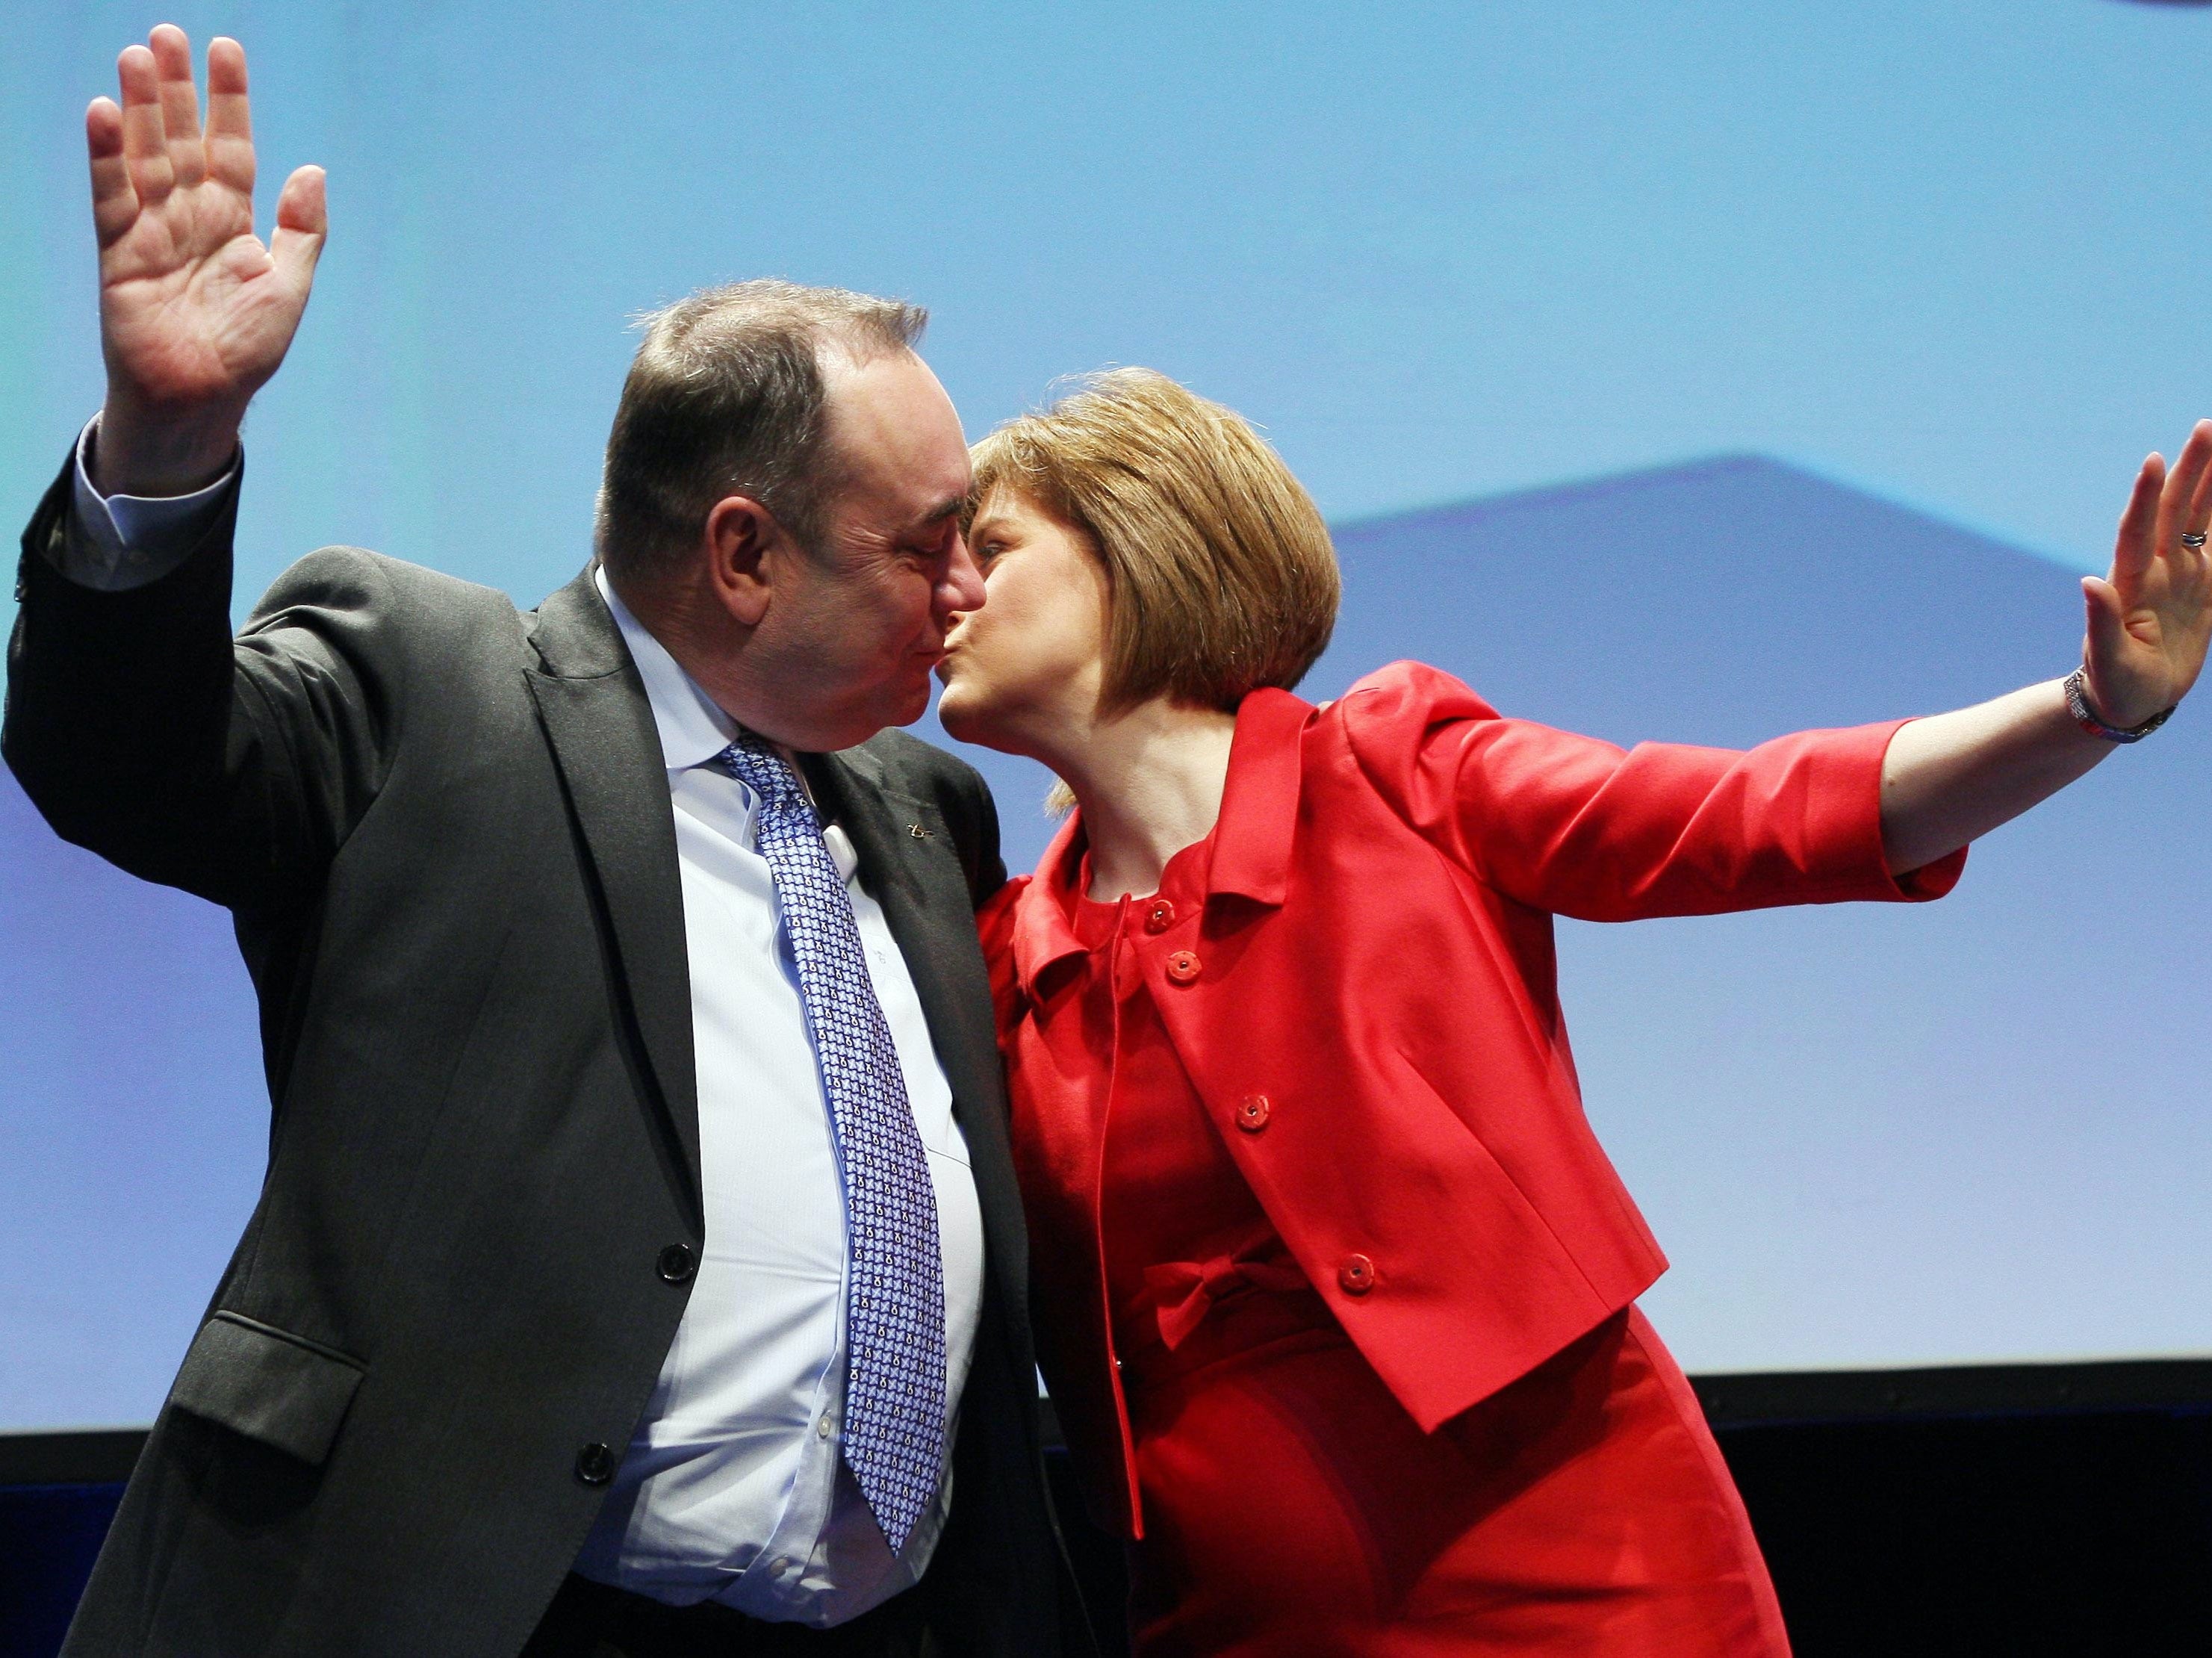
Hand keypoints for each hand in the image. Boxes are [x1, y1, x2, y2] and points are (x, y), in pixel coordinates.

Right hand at [88, 27, 324, 495]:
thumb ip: (301, 231)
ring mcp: (152, 231)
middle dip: (176, 89)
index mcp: (233, 221)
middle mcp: (191, 217)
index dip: (228, 101)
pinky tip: (105, 115)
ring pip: (145, 156)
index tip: (225, 51)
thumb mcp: (288, 287)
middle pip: (181, 140)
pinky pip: (112, 197)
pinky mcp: (119, 253)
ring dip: (141, 108)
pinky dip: (107, 158)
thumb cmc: (246, 349)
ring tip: (136, 57)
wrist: (202, 399)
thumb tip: (313, 170)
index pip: (230, 148)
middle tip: (167, 35)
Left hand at [2082, 420, 2211, 729]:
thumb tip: (2088, 582)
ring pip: (2201, 519)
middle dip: (2191, 469)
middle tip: (2205, 426)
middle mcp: (2157, 571)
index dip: (2145, 497)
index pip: (2139, 531)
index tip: (2153, 460)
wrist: (2129, 703)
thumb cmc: (2112, 685)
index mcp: (2131, 584)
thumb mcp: (2107, 660)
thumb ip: (2100, 622)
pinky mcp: (2203, 590)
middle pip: (2176, 511)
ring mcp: (2182, 577)